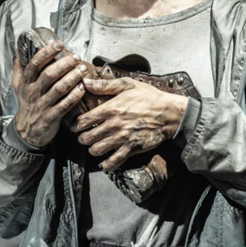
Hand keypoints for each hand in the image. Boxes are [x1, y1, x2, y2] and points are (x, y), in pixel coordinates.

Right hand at [11, 40, 86, 148]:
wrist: (27, 130)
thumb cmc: (26, 104)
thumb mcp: (18, 85)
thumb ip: (19, 66)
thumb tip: (19, 47)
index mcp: (26, 82)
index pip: (34, 64)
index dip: (47, 52)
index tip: (59, 44)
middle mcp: (33, 92)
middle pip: (48, 75)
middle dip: (64, 64)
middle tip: (76, 57)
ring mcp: (42, 105)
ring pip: (59, 89)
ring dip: (72, 78)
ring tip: (83, 69)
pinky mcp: (51, 117)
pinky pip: (65, 105)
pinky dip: (74, 96)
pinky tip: (82, 88)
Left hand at [70, 77, 187, 170]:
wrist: (168, 113)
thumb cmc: (149, 97)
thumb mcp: (127, 85)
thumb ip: (104, 85)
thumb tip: (85, 82)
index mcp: (110, 109)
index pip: (83, 121)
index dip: (76, 125)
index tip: (77, 126)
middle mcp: (113, 125)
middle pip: (86, 138)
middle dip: (82, 138)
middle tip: (84, 137)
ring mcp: (122, 138)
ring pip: (96, 150)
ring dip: (92, 149)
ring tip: (94, 146)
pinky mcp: (131, 149)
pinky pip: (113, 162)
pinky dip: (106, 164)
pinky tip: (105, 161)